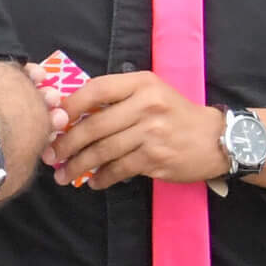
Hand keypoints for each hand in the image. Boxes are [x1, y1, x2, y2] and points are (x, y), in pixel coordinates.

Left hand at [46, 72, 226, 189]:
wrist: (215, 139)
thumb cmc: (175, 114)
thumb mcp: (151, 93)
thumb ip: (117, 98)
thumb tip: (73, 114)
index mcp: (142, 83)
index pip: (96, 90)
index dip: (70, 106)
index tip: (52, 121)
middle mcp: (147, 105)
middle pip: (94, 125)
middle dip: (67, 144)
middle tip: (50, 155)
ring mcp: (152, 133)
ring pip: (103, 151)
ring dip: (78, 166)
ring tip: (63, 175)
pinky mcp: (156, 158)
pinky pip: (119, 169)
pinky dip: (102, 178)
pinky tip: (93, 182)